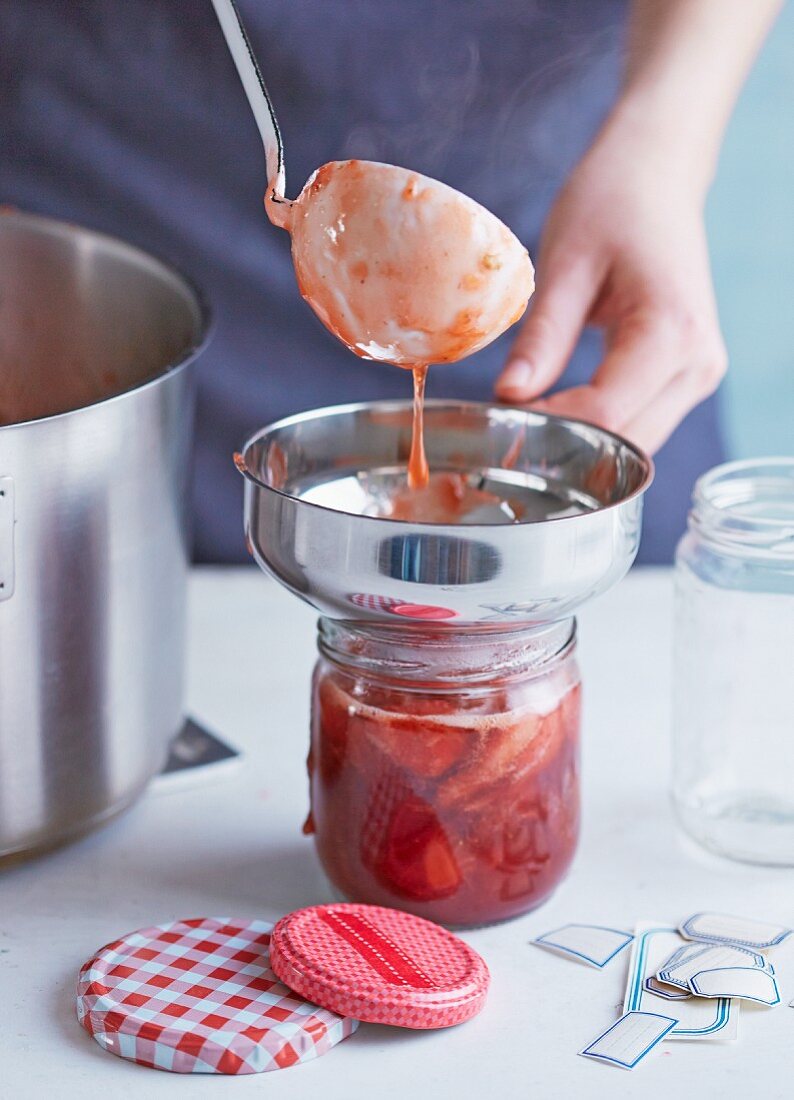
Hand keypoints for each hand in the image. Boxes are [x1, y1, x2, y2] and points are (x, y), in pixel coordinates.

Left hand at [495, 116, 727, 452]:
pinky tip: (554, 412)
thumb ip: (542, 336)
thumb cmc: (611, 203)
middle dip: (564, 448)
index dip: (548, 430)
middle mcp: (698, 363)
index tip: (498, 425)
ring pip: (635, 446)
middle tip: (504, 432)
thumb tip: (509, 396)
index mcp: (671, 331)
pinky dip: (598, 431)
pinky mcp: (686, 377)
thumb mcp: (565, 263)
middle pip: (625, 444)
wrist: (656, 176)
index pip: (605, 412)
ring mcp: (698, 374)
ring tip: (525, 423)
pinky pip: (639, 425)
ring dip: (582, 446)